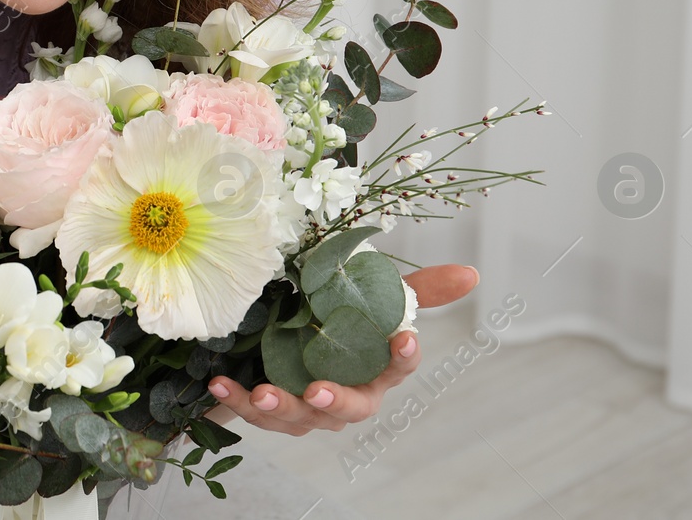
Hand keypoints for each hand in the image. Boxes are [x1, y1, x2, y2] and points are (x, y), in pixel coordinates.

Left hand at [204, 264, 478, 435]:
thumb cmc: (339, 321)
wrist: (283, 339)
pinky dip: (236, 401)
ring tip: (261, 393)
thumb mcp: (372, 296)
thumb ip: (419, 288)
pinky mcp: (271, 410)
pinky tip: (221, 385)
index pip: (398, 367)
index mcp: (374, 368)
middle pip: (351, 409)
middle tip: (318, 392)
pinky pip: (255, 413)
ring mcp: (308, 408)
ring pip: (299, 418)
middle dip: (336, 403)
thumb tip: (471, 273)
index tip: (403, 337)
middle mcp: (346, 394)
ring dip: (280, 408)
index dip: (403, 356)